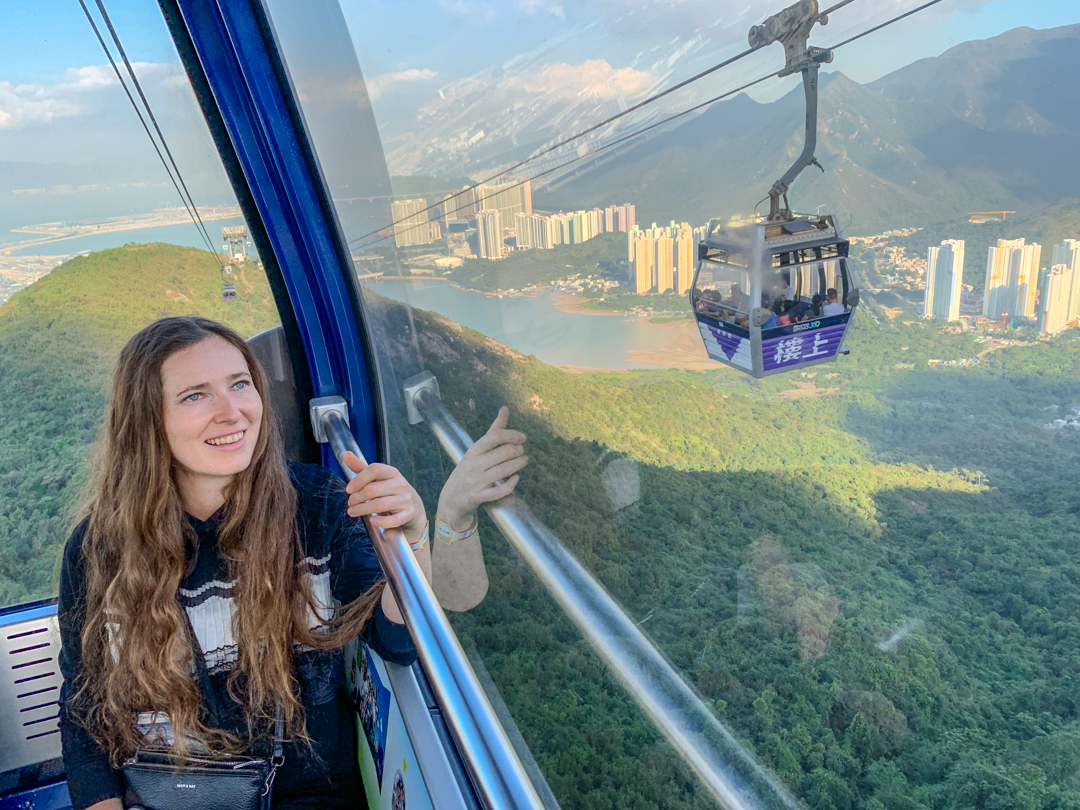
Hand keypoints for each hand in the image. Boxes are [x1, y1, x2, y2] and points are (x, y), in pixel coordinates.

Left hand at [343, 452, 425, 534]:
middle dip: (357, 498)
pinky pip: (393, 520)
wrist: (413, 507)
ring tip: (353, 512)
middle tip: (350, 503)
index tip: (348, 489)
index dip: (359, 479)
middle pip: (373, 489)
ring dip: (362, 510)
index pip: (375, 469)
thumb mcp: (378, 478)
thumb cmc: (390, 491)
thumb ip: (361, 468)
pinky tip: (372, 521)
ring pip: (380, 505)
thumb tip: (346, 454)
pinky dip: (381, 522)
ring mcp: (405, 499)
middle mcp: (400, 484)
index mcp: (392, 472)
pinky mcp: (408, 514)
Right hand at [437, 407, 527, 530]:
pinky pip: (498, 491)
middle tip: (522, 452)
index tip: (522, 438)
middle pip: (503, 453)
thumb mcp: (476, 451)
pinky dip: (510, 484)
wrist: (450, 500)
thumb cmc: (467, 472)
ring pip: (503, 470)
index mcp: (473, 451)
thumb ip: (493, 432)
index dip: (511, 435)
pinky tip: (516, 479)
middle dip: (518, 451)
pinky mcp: (478, 497)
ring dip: (518, 464)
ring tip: (524, 461)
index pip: (494, 437)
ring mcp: (475, 482)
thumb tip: (505, 409)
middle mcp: (473, 465)